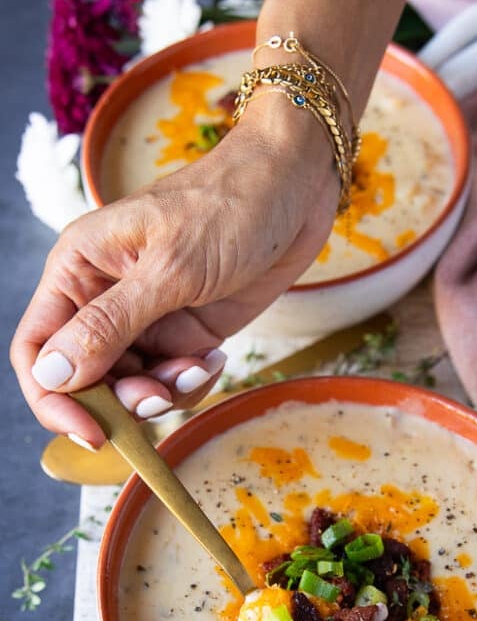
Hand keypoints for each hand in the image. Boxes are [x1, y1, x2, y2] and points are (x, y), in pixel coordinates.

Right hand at [10, 99, 337, 447]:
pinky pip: (174, 379)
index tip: (96, 431)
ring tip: (201, 365)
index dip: (55, 400)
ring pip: (133, 386)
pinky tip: (218, 357)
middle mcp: (104, 299)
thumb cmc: (227, 207)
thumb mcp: (168, 268)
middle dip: (123, 400)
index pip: (38, 351)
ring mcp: (147, 320)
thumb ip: (109, 325)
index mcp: (79, 271)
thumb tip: (52, 374)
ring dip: (165, 393)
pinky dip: (193, 381)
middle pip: (87, 380)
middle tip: (163, 395)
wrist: (294, 190)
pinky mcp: (186, 332)